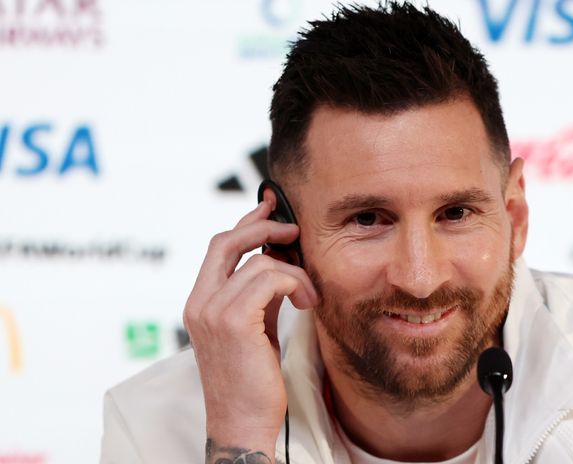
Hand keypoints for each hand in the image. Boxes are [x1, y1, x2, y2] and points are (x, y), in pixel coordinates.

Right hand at [183, 190, 318, 459]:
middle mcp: (199, 302)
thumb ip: (260, 294)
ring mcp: (212, 310)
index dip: (246, 221)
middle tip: (295, 230)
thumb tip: (280, 260)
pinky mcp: (233, 320)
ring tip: (309, 297)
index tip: (270, 207)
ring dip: (295, 272)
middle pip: (227, 240)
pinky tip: (306, 304)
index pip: (218, 246)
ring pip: (259, 261)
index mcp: (200, 302)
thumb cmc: (252, 380)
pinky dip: (296, 283)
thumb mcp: (255, 327)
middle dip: (265, 225)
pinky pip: (271, 278)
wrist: (242, 422)